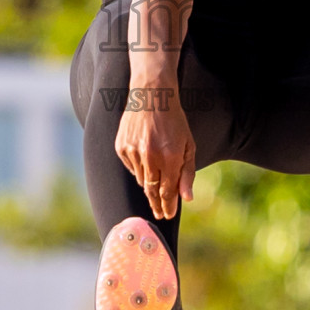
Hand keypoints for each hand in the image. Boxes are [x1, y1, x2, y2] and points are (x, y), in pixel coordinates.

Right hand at [114, 85, 195, 219]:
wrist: (152, 94)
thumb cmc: (174, 120)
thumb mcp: (189, 145)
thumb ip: (187, 173)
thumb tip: (186, 198)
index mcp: (170, 157)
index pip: (167, 192)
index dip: (168, 206)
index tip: (168, 216)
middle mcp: (150, 157)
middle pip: (151, 191)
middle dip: (156, 204)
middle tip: (160, 214)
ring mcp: (133, 152)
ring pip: (141, 180)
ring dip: (149, 182)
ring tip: (156, 171)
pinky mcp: (121, 147)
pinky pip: (131, 167)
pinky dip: (138, 167)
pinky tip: (145, 154)